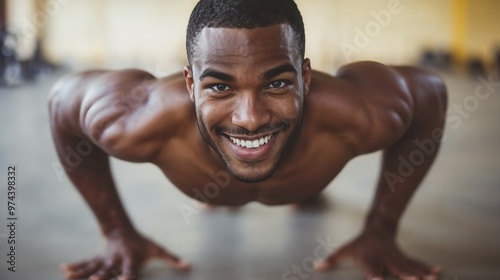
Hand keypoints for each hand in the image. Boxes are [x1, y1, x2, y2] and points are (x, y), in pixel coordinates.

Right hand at [61, 231, 189, 279]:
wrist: (123, 230)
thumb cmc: (142, 244)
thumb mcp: (157, 249)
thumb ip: (171, 258)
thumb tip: (189, 265)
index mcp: (130, 260)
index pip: (129, 269)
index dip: (127, 276)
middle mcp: (115, 260)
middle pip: (108, 270)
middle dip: (102, 276)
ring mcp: (104, 260)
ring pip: (92, 267)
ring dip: (82, 272)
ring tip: (70, 276)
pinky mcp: (96, 259)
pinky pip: (85, 263)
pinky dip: (75, 266)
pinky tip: (64, 269)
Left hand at [315, 228, 440, 279]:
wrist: (376, 227)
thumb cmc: (358, 245)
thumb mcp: (344, 250)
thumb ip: (332, 260)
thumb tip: (316, 267)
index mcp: (367, 258)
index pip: (370, 269)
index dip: (374, 276)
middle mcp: (383, 257)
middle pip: (394, 268)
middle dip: (405, 276)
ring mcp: (395, 256)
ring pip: (409, 266)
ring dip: (421, 272)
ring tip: (432, 278)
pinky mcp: (403, 257)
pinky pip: (416, 263)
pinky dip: (426, 267)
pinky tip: (438, 271)